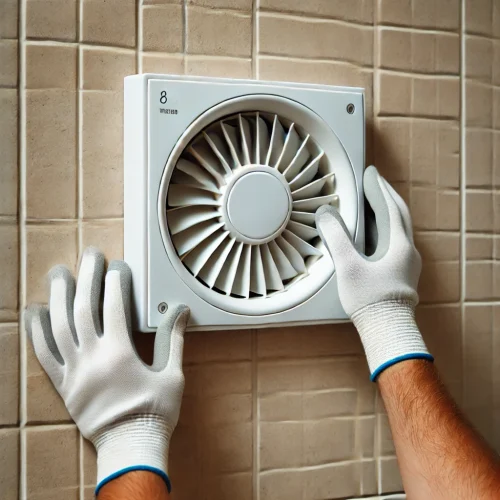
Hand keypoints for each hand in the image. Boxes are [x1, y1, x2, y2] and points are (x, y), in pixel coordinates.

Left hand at [25, 247, 189, 492]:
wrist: (131, 447)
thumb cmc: (154, 413)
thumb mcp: (172, 374)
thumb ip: (172, 339)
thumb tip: (180, 312)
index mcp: (120, 354)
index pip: (115, 307)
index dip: (116, 282)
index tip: (118, 266)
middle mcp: (93, 358)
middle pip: (84, 309)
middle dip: (87, 278)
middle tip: (90, 256)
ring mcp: (74, 371)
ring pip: (59, 326)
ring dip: (58, 297)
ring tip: (59, 274)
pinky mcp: (63, 385)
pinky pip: (44, 355)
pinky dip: (36, 332)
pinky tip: (34, 312)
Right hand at [315, 165, 432, 379]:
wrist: (387, 331)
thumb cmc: (370, 301)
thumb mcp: (348, 266)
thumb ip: (336, 237)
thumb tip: (326, 214)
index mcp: (399, 245)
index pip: (390, 207)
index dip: (378, 188)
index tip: (371, 173)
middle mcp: (408, 251)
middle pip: (400, 215)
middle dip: (387, 196)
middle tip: (375, 183)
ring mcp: (408, 264)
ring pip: (399, 229)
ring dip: (386, 212)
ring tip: (373, 204)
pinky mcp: (402, 275)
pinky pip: (395, 243)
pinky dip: (384, 230)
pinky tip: (373, 236)